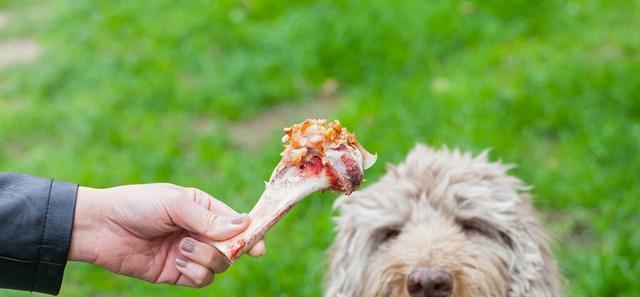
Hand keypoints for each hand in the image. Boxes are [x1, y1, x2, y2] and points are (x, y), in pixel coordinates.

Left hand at [69, 183, 264, 286]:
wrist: (100, 227)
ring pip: (219, 265)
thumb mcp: (175, 204)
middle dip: (227, 250)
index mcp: (203, 208)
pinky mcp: (176, 273)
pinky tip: (178, 261)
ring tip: (183, 249)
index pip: (236, 222)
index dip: (251, 234)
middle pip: (232, 247)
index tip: (259, 247)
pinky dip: (195, 272)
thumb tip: (244, 226)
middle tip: (216, 248)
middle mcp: (200, 231)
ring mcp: (189, 253)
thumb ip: (208, 218)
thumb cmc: (137, 205)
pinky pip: (201, 279)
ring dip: (206, 259)